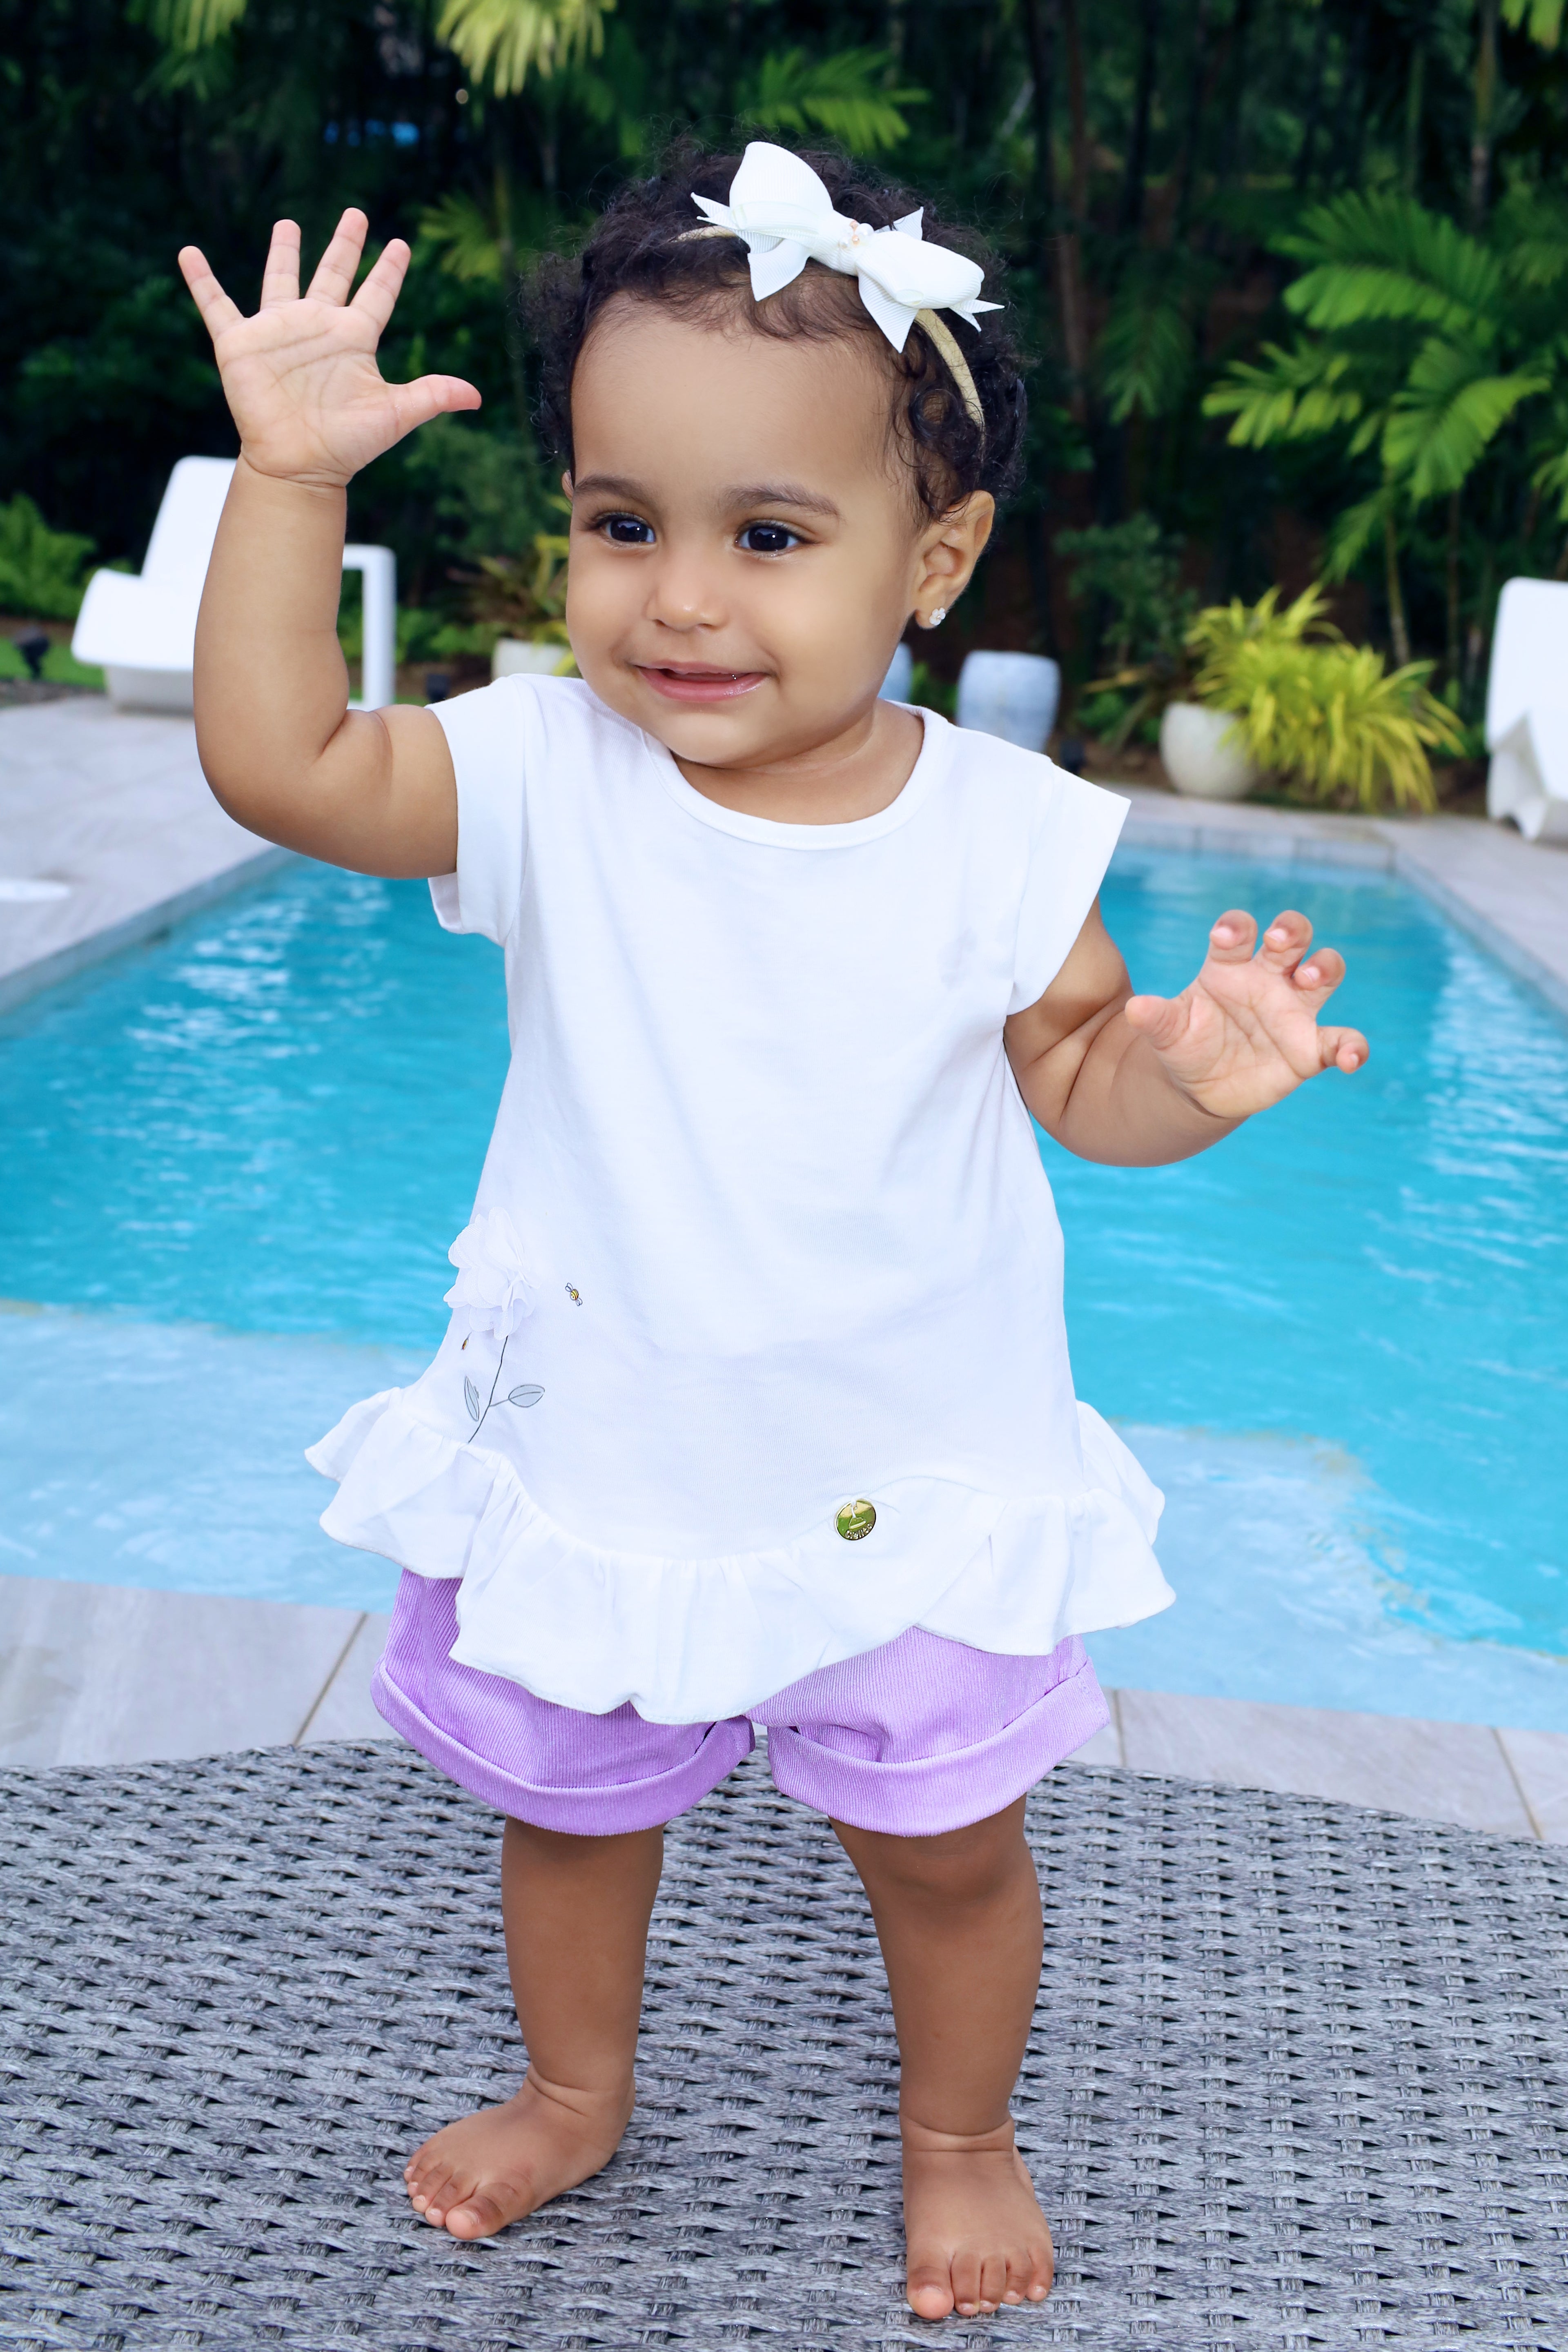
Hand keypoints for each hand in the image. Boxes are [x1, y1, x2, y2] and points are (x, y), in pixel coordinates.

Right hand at [179, 210, 479, 488]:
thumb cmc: (346, 444)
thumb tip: (478, 395)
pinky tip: (187, 252)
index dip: (388, 270)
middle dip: (345, 245)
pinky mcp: (241, 343)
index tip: (400, 244)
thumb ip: (433, 395)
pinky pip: (215, 304)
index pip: (376, 295)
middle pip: (334, 274)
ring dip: (284, 251)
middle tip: (356, 212)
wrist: (299, 465)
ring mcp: (278, 332)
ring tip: (288, 222)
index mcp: (353, 339)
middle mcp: (317, 328)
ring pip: (281, 279)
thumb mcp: (396, 415)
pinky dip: (200, 280)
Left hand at [1124, 908, 1368, 1123]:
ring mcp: (1293, 1011)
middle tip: (1278, 941)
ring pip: (1325, 972)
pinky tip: (1352, 1057)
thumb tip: (1135, 1009)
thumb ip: (1155, 1020)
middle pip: (1293, 937)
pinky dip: (1354, 1046)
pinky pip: (1341, 1041)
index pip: (1238, 931)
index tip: (1224, 934)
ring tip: (1310, 976)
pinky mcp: (1310, 1048)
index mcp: (1229, 967)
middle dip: (1291, 930)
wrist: (1201, 1088)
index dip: (1236, 925)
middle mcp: (1268, 980)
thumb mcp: (1167, 1033)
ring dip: (1325, 966)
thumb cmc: (1187, 1046)